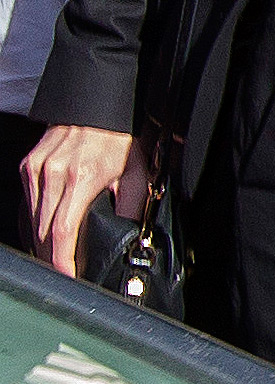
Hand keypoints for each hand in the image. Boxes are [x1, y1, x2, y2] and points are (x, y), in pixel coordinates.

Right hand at [22, 124, 148, 277]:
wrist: (97, 108)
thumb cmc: (119, 139)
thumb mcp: (137, 173)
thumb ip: (132, 207)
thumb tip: (131, 236)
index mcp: (82, 177)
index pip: (61, 230)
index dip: (61, 260)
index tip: (67, 275)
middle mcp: (53, 174)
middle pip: (42, 231)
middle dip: (52, 257)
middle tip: (66, 272)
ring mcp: (36, 170)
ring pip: (31, 221)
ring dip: (41, 243)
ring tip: (57, 257)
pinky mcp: (28, 167)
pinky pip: (27, 205)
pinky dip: (34, 224)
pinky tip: (44, 235)